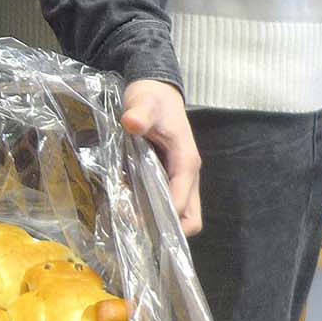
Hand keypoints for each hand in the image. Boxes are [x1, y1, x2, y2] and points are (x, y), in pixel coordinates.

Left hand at [122, 79, 201, 235]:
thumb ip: (140, 113)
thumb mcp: (144, 103)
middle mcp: (188, 174)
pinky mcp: (170, 176)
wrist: (157, 90)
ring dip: (162, 222)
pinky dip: (155, 210)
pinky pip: (170, 201)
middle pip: (190, 217)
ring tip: (131, 222)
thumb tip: (132, 123)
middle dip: (169, 229)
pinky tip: (131, 208)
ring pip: (182, 212)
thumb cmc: (152, 98)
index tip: (140, 223)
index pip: (182, 201)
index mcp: (186, 162)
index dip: (165, 216)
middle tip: (137, 230)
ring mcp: (180, 177)